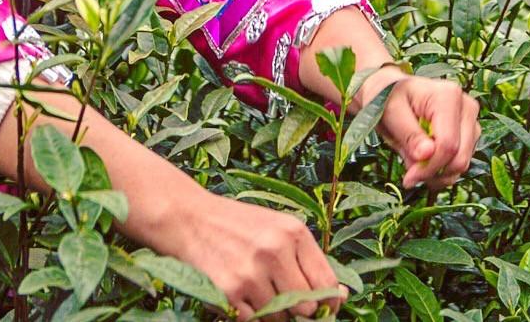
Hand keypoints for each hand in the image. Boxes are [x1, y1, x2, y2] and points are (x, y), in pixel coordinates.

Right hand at [150, 187, 344, 319]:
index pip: (327, 284)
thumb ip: (308, 260)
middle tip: (286, 303)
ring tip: (258, 293)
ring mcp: (251, 273)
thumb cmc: (238, 225)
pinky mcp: (228, 292)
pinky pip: (253, 321)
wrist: (188, 218)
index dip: (331, 304)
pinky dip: (251, 316)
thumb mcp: (278, 228)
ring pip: (279, 318)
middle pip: (307, 306)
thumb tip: (340, 294)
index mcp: (294, 233)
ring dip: (273, 315)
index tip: (327, 310)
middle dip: (300, 312)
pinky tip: (242, 297)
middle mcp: (275, 251)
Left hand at [365, 71, 478, 191]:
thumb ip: (409, 135)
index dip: (429, 167)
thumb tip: (426, 154)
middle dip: (434, 172)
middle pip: (460, 156)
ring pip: (462, 162)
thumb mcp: (391, 113)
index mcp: (448, 96)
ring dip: (438, 173)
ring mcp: (471, 120)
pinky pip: (461, 161)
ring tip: (415, 167)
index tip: (408, 178)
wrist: (393, 91)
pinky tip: (425, 164)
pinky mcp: (469, 132)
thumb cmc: (389, 97)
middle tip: (411, 176)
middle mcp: (466, 106)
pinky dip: (443, 170)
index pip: (447, 144)